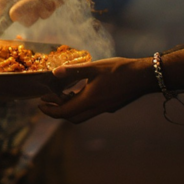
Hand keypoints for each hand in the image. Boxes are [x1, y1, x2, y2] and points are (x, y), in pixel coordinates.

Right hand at [0, 0, 87, 25]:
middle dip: (27, 12)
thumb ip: (29, 4)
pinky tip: (56, 3)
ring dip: (40, 11)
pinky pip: (39, 8)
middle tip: (38, 14)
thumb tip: (11, 16)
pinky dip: (46, 9)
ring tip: (51, 4)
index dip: (0, 9)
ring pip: (30, 8)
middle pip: (17, 4)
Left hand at [40, 57, 154, 123]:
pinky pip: (90, 110)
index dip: (50, 110)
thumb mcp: (95, 67)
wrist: (144, 77)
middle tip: (47, 101)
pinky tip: (79, 91)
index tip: (40, 104)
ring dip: (69, 108)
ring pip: (82, 115)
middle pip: (72, 117)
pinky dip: (80, 104)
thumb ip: (73, 70)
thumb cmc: (120, 70)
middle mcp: (96, 108)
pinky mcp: (110, 105)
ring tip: (61, 95)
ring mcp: (104, 108)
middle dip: (57, 112)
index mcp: (90, 100)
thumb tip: (54, 73)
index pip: (65, 112)